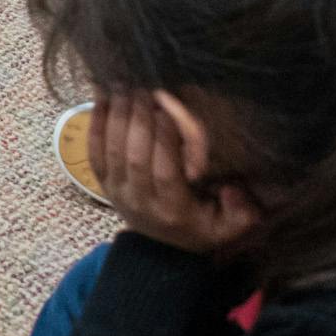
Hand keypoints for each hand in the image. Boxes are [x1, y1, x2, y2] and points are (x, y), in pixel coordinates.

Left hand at [94, 90, 259, 257]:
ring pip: (112, 151)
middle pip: (135, 157)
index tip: (168, 107)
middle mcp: (140, 202)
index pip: (165, 171)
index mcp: (173, 210)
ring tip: (126, 88)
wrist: (161, 247)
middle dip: (139, 120)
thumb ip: (241, 211)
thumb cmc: (199, 226)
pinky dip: (95, 124)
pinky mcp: (103, 184)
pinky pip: (94, 152)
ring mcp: (117, 192)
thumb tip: (232, 191)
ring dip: (117, 116)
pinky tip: (102, 98)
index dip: (164, 138)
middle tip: (145, 90)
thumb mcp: (228, 227)